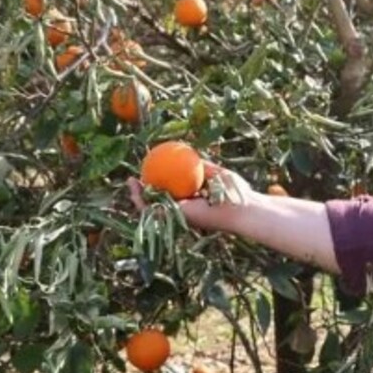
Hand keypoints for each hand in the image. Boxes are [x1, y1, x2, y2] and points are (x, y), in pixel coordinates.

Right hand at [126, 161, 255, 232]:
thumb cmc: (236, 192)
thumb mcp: (217, 173)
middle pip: (158, 202)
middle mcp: (185, 211)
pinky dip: (144, 200)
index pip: (172, 193)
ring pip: (152, 208)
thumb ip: (202, 166)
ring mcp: (181, 216)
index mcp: (194, 201)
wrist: (242, 206)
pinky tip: (137, 187)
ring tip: (130, 181)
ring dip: (138, 196)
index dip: (158, 184)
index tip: (150, 169)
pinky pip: (156, 210)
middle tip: (134, 178)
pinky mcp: (178, 217)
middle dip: (143, 192)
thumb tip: (190, 154)